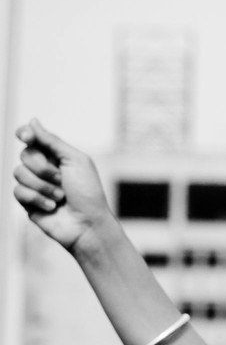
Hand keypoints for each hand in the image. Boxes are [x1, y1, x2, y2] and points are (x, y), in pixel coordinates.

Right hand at [12, 119, 116, 253]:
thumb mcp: (75, 161)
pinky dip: (37, 198)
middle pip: (25, 154)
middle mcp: (43, 168)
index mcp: (56, 156)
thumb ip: (52, 141)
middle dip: (44, 167)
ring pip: (19, 173)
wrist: (87, 224)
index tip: (26, 136)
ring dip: (44, 186)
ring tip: (60, 196)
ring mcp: (34, 184)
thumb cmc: (88, 193)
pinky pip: (18, 191)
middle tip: (61, 180)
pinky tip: (52, 206)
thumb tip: (32, 121)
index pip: (32, 138)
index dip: (25, 134)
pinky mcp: (27, 201)